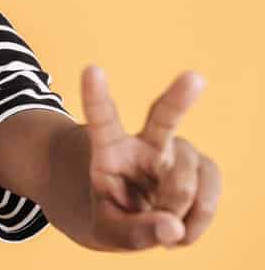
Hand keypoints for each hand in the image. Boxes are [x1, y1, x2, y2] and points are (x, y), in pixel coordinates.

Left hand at [81, 65, 220, 249]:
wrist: (131, 219)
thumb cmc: (112, 218)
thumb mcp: (106, 232)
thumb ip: (134, 233)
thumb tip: (173, 228)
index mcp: (108, 149)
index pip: (101, 118)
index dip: (96, 95)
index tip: (91, 68)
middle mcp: (144, 144)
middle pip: (163, 117)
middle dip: (179, 98)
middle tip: (195, 77)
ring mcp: (174, 153)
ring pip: (186, 177)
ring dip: (177, 208)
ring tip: (163, 225)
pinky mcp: (200, 167)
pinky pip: (209, 190)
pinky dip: (198, 218)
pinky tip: (182, 228)